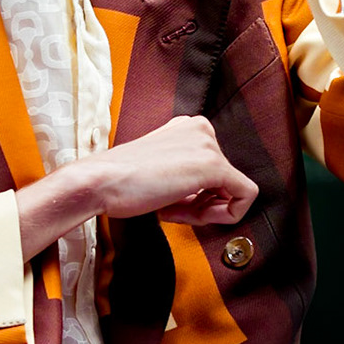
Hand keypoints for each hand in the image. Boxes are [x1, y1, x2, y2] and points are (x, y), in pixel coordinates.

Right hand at [15, 116, 257, 257]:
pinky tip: (184, 212)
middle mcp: (201, 129)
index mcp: (187, 127)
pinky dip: (221, 216)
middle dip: (200, 204)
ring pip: (233, 192)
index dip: (194, 196)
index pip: (212, 171)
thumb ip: (185, 176)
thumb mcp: (160, 170)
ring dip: (204, 212)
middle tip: (170, 208)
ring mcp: (208, 145)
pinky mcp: (214, 165)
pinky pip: (244, 198)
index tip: (169, 201)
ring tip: (170, 209)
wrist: (100, 183)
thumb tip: (206, 197)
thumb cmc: (120, 182)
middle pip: (224, 182)